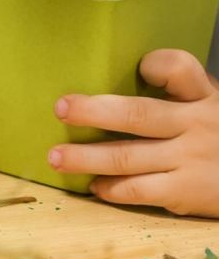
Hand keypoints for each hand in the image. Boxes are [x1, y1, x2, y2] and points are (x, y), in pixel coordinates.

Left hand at [51, 49, 218, 216]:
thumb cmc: (218, 134)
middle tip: (60, 109)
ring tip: (56, 157)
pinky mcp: (187, 192)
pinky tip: (95, 186)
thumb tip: (118, 75)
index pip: (179, 68)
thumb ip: (177, 91)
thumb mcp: (209, 103)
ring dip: (86, 158)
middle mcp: (196, 124)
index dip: (155, 66)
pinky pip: (139, 190)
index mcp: (202, 95)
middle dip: (94, 112)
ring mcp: (190, 159)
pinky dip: (112, 188)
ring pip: (127, 157)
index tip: (137, 67)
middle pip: (138, 115)